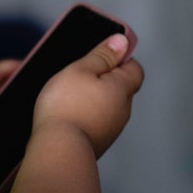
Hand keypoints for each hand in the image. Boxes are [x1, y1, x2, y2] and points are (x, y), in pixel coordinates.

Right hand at [32, 34, 142, 157]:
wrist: (58, 151)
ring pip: (106, 107)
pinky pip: (95, 123)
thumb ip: (102, 55)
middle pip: (119, 88)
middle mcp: (123, 111)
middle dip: (102, 79)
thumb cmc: (66, 106)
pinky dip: (84, 116)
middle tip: (76, 75)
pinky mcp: (97, 144)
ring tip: (66, 97)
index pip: (134, 68)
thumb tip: (122, 41)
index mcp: (122, 89)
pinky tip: (64, 116)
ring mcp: (111, 130)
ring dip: (91, 99)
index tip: (99, 56)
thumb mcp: (80, 70)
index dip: (120, 59)